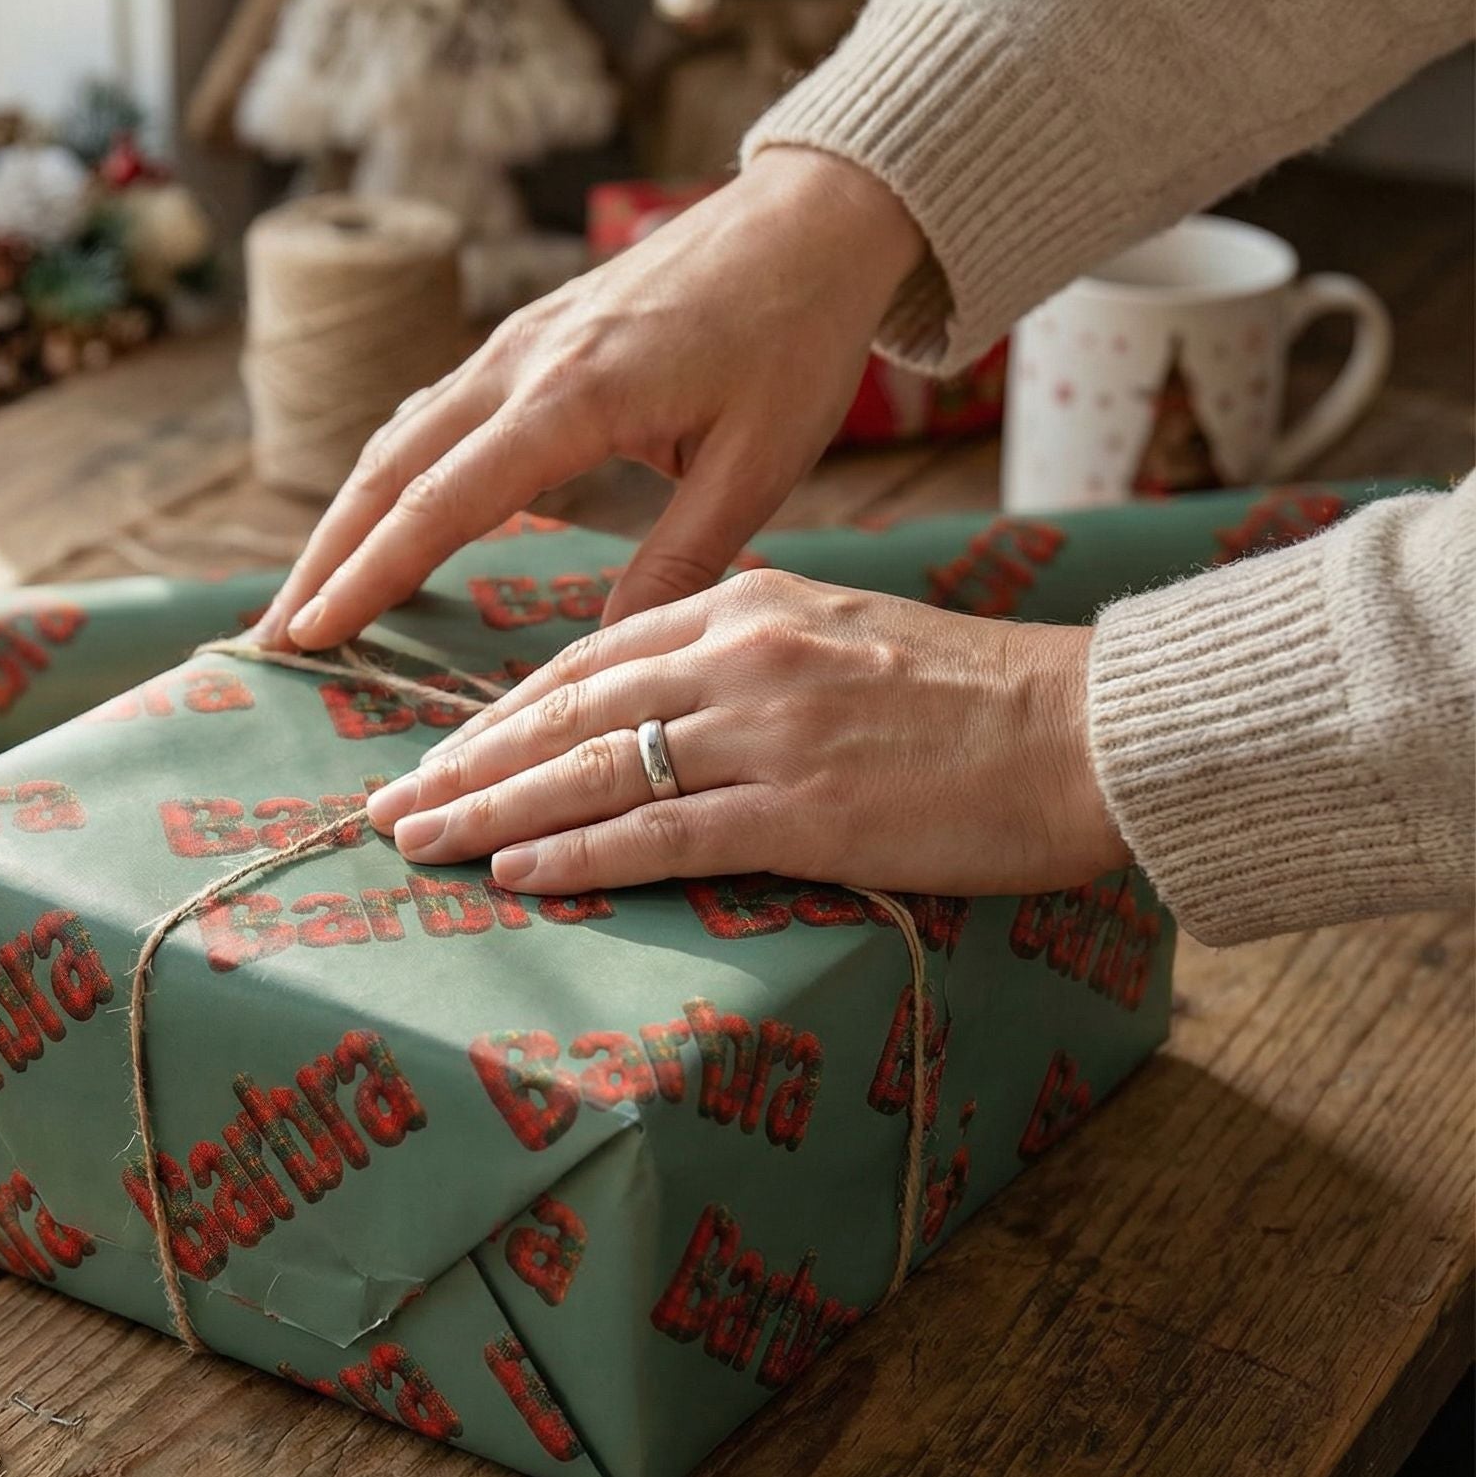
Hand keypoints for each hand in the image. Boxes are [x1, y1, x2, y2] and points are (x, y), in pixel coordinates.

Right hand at [254, 148, 925, 651]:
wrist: (809, 219)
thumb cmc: (795, 338)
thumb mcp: (758, 464)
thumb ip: (679, 560)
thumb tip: (607, 654)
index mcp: (574, 396)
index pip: (439, 502)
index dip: (369, 575)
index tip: (311, 635)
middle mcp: (520, 361)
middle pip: (385, 469)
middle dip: (321, 558)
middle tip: (268, 636)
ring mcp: (513, 342)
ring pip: (395, 437)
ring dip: (341, 518)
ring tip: (304, 596)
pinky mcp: (525, 337)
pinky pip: (429, 411)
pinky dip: (386, 474)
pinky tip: (374, 517)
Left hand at [363, 572, 1129, 896]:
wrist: (1086, 729)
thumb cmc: (977, 694)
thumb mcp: (844, 636)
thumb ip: (750, 656)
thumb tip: (669, 702)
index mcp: (749, 605)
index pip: (590, 659)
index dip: (503, 711)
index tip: (443, 748)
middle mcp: (741, 657)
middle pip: (567, 712)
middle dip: (465, 761)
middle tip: (390, 804)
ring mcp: (767, 734)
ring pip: (592, 771)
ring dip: (490, 809)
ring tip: (419, 843)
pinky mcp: (802, 812)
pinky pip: (660, 834)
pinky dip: (577, 855)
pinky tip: (515, 871)